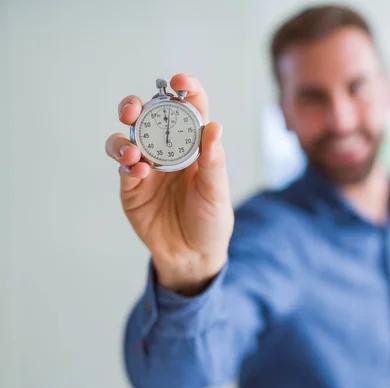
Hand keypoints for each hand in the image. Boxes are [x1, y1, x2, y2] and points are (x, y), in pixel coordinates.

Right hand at [105, 73, 233, 294]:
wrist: (192, 255)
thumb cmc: (211, 220)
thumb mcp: (217, 192)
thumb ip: (213, 162)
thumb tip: (214, 127)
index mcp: (194, 145)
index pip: (189, 108)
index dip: (184, 90)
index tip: (178, 82)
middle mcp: (168, 150)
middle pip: (147, 116)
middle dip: (136, 106)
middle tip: (132, 109)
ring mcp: (147, 167)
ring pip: (127, 138)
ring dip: (124, 138)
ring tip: (133, 153)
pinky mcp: (131, 186)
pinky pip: (123, 168)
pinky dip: (126, 165)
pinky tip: (138, 172)